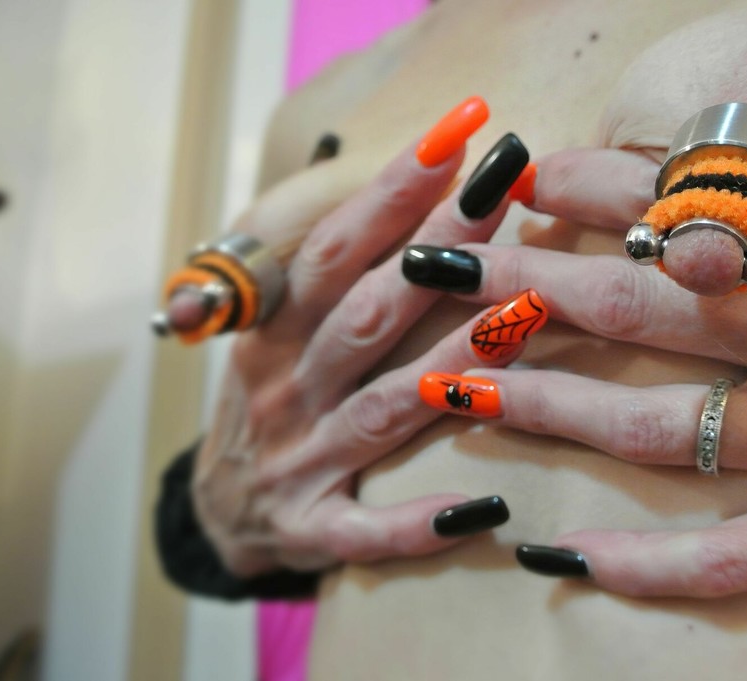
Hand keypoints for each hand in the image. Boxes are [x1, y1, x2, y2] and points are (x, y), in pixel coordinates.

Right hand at [193, 103, 531, 575]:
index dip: (390, 192)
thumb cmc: (277, 403)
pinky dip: (417, 524)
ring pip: (381, 409)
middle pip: (364, 312)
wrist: (220, 517)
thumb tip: (415, 188)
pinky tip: (485, 509)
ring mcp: (297, 462)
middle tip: (502, 188)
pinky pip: (367, 533)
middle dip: (436, 250)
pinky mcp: (310, 533)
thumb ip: (331, 275)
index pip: (332, 250)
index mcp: (275, 331)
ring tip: (525, 317)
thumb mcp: (280, 333)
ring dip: (451, 364)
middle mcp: (285, 388)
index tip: (457, 131)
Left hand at [411, 0, 746, 595]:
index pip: (687, 213)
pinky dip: (654, 567)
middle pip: (645, 318)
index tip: (516, 183)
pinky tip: (572, 557)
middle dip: (532, 289)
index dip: (586, 194)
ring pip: (665, 434)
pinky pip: (740, 564)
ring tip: (464, 388)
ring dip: (554, 410)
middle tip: (444, 276)